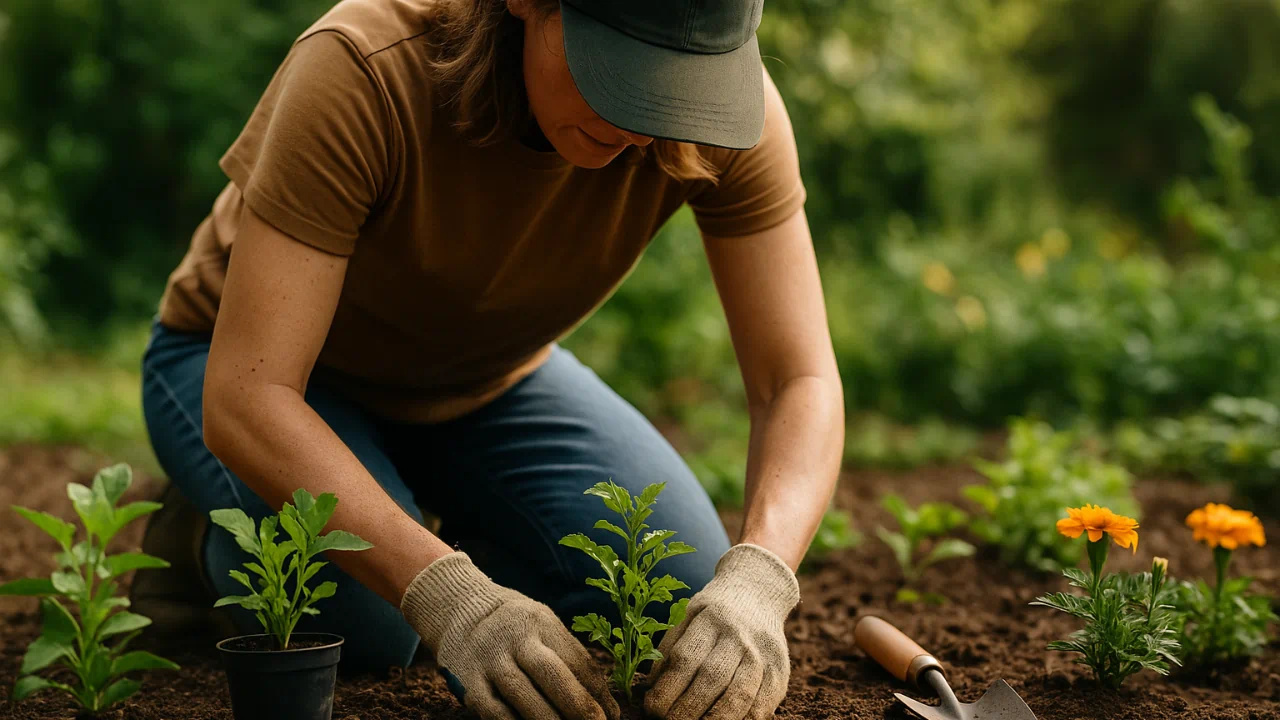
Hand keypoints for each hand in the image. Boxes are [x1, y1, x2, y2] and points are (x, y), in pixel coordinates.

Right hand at [402, 552, 619, 719]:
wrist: (460, 611)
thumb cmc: (516, 626)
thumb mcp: (544, 625)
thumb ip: (570, 656)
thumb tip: (604, 701)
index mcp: (540, 622)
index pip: (576, 659)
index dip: (598, 691)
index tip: (614, 716)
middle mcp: (514, 638)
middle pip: (552, 674)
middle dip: (579, 706)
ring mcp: (489, 661)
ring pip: (524, 697)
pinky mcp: (469, 684)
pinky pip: (496, 714)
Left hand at [644, 543, 799, 719]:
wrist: (758, 591)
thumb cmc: (713, 612)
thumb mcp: (687, 616)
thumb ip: (669, 648)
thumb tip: (651, 688)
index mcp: (710, 619)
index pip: (686, 659)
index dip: (667, 689)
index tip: (652, 709)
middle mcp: (739, 635)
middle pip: (712, 679)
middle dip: (687, 710)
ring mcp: (763, 653)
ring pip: (739, 695)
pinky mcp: (780, 670)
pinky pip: (763, 705)